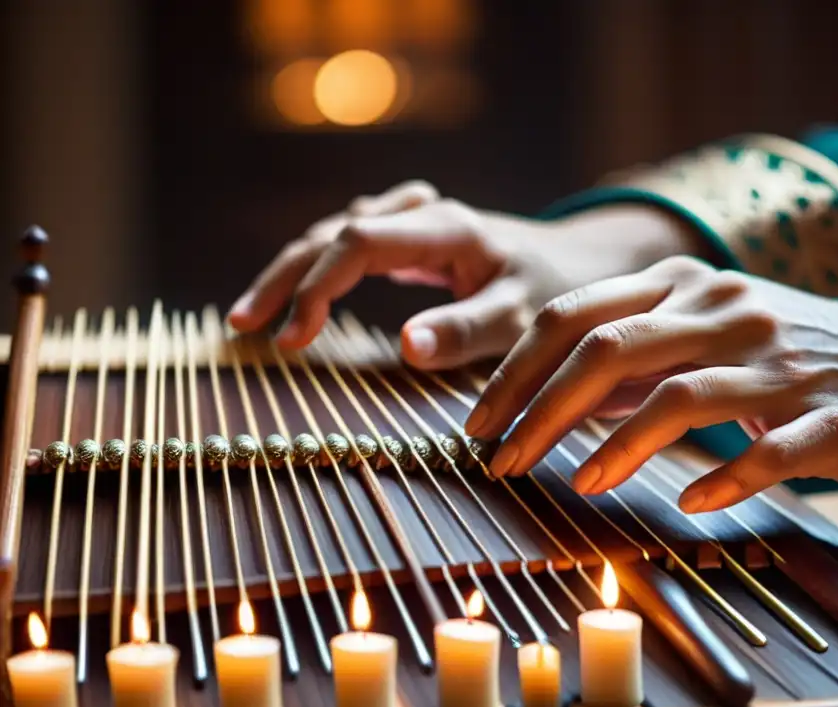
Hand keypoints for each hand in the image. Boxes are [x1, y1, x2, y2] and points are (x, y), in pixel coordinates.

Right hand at [229, 180, 692, 368]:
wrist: (580, 263)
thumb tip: (404, 346)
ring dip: (292, 270)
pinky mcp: (413, 234)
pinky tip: (299, 293)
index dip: (315, 286)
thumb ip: (468, 331)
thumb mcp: (522, 316)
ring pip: (334, 233)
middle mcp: (423, 214)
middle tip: (243, 326)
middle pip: (332, 232)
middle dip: (283, 278)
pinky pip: (350, 241)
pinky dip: (318, 266)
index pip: (357, 243)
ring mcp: (416, 219)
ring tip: (253, 315)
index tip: (290, 339)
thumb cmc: (557, 292)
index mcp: (446, 228)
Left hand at [465, 256, 837, 511]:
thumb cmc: (787, 354)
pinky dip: (722, 479)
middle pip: (610, 350)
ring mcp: (778, 362)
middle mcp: (724, 311)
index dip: (515, 371)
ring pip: (680, 398)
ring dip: (616, 447)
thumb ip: (632, 358)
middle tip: (502, 461)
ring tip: (576, 484)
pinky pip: (767, 451)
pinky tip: (689, 503)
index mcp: (683, 285)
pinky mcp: (828, 417)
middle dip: (541, 409)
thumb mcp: (703, 332)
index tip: (478, 422)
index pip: (575, 315)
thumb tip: (554, 398)